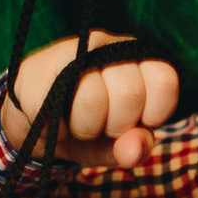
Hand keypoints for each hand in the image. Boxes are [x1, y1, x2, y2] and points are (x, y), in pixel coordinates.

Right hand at [1, 30, 179, 167]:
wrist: (34, 124)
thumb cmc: (84, 129)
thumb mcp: (116, 145)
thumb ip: (134, 149)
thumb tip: (133, 149)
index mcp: (139, 62)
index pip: (164, 81)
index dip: (151, 114)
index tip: (134, 122)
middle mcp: (110, 47)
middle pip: (129, 94)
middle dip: (114, 125)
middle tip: (99, 124)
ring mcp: (73, 50)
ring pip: (92, 98)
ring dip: (83, 127)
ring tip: (75, 121)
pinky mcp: (38, 66)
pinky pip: (52, 106)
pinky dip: (53, 127)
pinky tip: (52, 120)